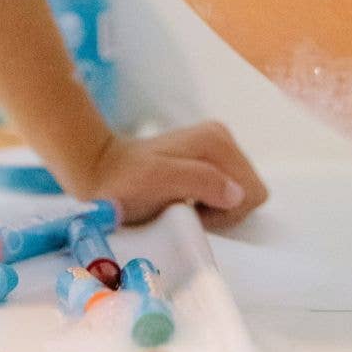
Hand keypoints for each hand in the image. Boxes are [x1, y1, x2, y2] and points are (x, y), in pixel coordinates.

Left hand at [69, 120, 269, 227]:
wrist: (98, 172)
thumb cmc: (125, 182)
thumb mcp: (160, 182)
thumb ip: (201, 182)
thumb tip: (238, 194)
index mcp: (216, 141)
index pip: (252, 192)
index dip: (227, 213)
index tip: (193, 212)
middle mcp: (221, 138)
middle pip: (249, 191)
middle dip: (223, 210)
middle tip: (186, 210)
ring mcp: (214, 148)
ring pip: (239, 194)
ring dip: (215, 209)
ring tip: (182, 206)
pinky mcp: (206, 160)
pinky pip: (225, 191)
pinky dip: (209, 204)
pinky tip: (184, 202)